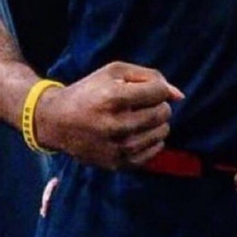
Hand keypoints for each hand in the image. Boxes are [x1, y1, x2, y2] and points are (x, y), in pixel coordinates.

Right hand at [34, 62, 183, 169]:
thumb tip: (179, 95)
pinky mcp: (118, 164)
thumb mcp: (115, 72)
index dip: (156, 87)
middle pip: (162, 113)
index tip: (144, 89)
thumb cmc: (89, 91)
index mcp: (114, 98)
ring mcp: (118, 148)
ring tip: (140, 117)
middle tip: (141, 104)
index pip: (158, 92)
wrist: (58, 122)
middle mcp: (117, 125)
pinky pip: (153, 152)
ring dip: (157, 122)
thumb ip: (150, 77)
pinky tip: (139, 132)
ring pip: (161, 132)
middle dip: (157, 104)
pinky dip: (152, 140)